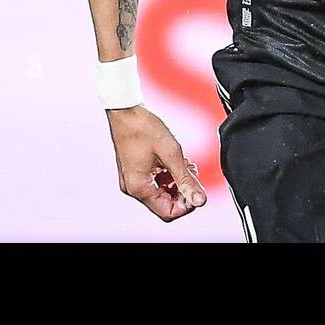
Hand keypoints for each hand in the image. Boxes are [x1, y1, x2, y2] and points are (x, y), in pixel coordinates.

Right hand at [107, 105, 206, 220]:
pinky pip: (154, 183)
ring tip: (186, 165)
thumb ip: (186, 179)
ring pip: (161, 193)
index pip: (168, 212)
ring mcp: (132, 180)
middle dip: (182, 192)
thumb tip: (199, 199)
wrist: (125, 111)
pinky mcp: (134, 172)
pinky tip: (176, 163)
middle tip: (193, 175)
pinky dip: (168, 177)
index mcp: (139, 187)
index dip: (187, 205)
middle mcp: (133, 188)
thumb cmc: (143, 128)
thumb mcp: (171, 154)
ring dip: (177, 183)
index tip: (198, 191)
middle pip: (164, 204)